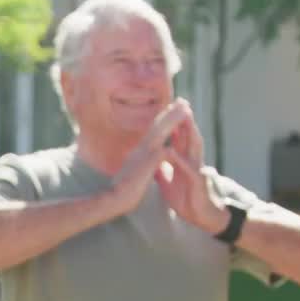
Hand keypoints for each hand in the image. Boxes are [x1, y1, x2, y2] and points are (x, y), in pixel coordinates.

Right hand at [105, 99, 191, 216]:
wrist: (114, 199)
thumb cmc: (123, 191)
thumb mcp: (132, 173)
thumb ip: (139, 164)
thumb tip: (141, 161)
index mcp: (139, 152)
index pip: (153, 132)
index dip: (164, 120)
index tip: (174, 110)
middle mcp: (141, 149)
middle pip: (157, 126)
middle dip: (170, 113)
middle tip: (183, 101)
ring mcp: (143, 154)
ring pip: (160, 131)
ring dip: (173, 118)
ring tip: (185, 107)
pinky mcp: (147, 162)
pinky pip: (163, 145)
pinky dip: (171, 136)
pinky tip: (181, 129)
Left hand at [155, 103, 228, 233]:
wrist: (200, 216)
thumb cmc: (187, 199)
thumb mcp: (169, 183)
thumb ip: (162, 170)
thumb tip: (154, 161)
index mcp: (185, 160)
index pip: (180, 137)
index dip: (174, 123)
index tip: (167, 107)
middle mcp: (192, 161)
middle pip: (189, 136)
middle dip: (185, 119)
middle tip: (180, 101)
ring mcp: (196, 170)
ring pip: (194, 146)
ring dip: (188, 132)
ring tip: (183, 117)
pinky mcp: (196, 182)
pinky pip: (188, 168)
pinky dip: (179, 159)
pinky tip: (171, 151)